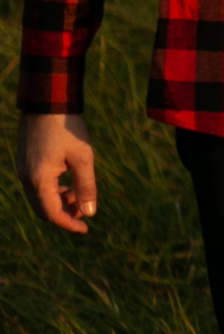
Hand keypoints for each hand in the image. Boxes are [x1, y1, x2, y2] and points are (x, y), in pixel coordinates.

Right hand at [17, 113, 96, 233]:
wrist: (47, 103)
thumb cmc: (67, 129)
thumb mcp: (83, 158)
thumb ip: (86, 187)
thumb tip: (90, 212)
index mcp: (39, 179)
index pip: (51, 213)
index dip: (69, 224)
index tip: (85, 229)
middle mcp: (26, 177)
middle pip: (42, 209)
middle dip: (63, 215)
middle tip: (85, 214)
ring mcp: (22, 169)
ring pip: (38, 198)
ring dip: (58, 203)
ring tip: (79, 198)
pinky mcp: (25, 162)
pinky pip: (36, 186)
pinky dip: (51, 191)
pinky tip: (68, 185)